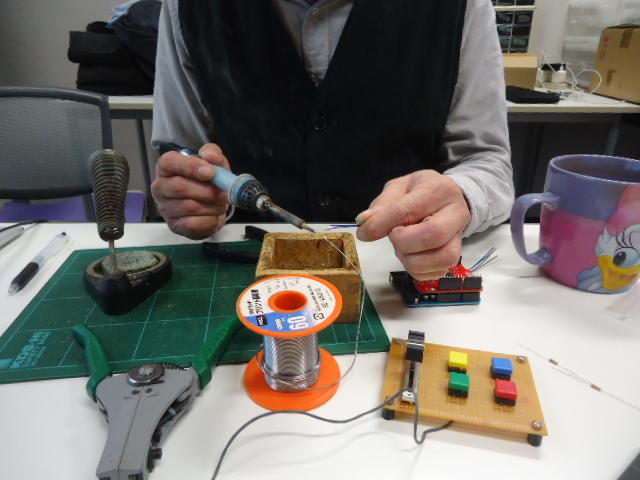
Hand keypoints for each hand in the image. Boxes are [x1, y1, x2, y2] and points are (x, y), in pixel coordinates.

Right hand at [151, 143, 230, 238]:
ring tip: (221, 203)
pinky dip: (210, 220)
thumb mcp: (214, 162)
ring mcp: (165, 208)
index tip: (210, 172)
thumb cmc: (207, 181)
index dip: (191, 166)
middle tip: (224, 193)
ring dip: (212, 206)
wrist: (212, 203)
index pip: (170, 162)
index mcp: (167, 167)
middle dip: (208, 190)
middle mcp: (161, 187)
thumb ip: (213, 154)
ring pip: (189, 207)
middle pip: (179, 187)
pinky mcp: (174, 225)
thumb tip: (209, 156)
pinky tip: (214, 214)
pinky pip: (193, 224)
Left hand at [355, 170, 470, 279]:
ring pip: (441, 258)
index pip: (409, 210)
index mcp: (439, 190)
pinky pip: (436, 272)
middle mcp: (455, 213)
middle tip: (393, 236)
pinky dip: (417, 270)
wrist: (450, 199)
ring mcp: (458, 237)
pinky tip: (411, 256)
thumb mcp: (399, 187)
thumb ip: (382, 204)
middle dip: (403, 242)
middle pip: (433, 235)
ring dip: (412, 259)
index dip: (382, 224)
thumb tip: (365, 222)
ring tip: (403, 247)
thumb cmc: (423, 192)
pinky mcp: (455, 257)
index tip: (364, 233)